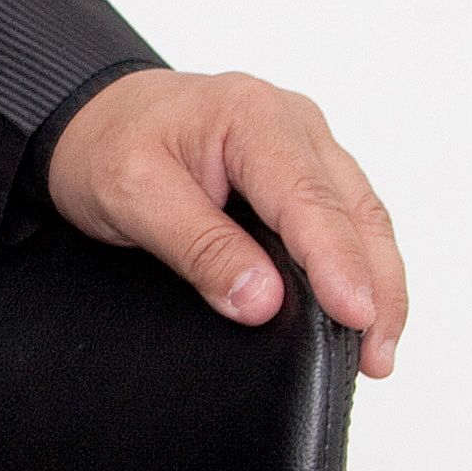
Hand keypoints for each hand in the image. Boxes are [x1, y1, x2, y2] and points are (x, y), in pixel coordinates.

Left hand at [48, 68, 404, 379]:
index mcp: (252, 116)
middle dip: (375, 286)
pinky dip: (361, 263)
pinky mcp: (306, 167)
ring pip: (363, 217)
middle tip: (376, 354)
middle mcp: (293, 123)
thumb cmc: (106, 146)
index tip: (356, 316)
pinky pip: (347, 217)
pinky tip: (362, 307)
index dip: (338, 264)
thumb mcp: (132, 196)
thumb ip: (199, 247)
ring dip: (378, 281)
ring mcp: (306, 143)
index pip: (310, 200)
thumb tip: (261, 299)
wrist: (92, 118)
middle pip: (354, 211)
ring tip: (378, 347)